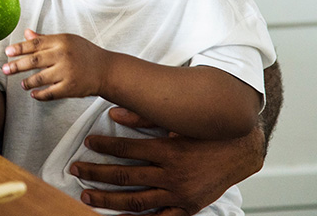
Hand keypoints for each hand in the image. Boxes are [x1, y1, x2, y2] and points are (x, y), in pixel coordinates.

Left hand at [1, 29, 107, 100]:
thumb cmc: (84, 53)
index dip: (19, 48)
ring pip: (40, 78)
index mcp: (61, 41)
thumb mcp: (67, 40)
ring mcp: (67, 72)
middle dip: (17, 65)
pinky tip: (34, 94)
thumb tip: (26, 33)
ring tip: (22, 84)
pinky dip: (40, 95)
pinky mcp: (70, 88)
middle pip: (34, 60)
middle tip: (5, 69)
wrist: (106, 70)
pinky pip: (50, 93)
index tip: (7, 52)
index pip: (35, 43)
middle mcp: (63, 55)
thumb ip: (45, 38)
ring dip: (28, 82)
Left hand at [69, 108, 265, 214]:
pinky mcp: (187, 207)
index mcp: (169, 150)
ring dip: (108, 199)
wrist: (242, 150)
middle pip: (125, 176)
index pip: (127, 148)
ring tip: (86, 195)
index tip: (88, 142)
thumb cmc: (208, 133)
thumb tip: (114, 111)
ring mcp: (179, 194)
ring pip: (136, 200)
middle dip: (96, 173)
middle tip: (75, 170)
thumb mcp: (178, 120)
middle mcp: (172, 174)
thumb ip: (145, 116)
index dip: (105, 145)